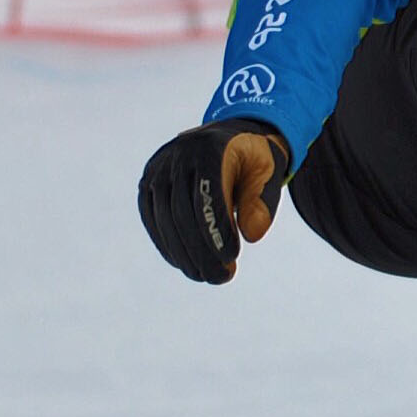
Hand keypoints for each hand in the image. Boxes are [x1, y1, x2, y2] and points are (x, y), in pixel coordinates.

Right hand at [137, 119, 290, 283]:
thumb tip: (251, 235)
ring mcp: (159, 170)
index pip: (208, 192)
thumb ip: (263, 202)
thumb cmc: (252, 161)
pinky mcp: (147, 184)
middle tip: (221, 277)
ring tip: (206, 276)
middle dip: (201, 250)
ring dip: (183, 254)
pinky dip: (167, 245)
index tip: (232, 258)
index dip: (217, 228)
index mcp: (210, 147)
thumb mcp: (268, 174)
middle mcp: (179, 155)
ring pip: (164, 219)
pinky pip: (152, 219)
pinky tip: (185, 264)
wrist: (225, 138)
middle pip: (183, 211)